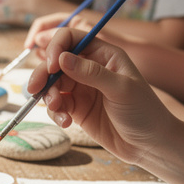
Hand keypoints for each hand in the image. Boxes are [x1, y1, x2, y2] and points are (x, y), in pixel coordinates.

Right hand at [29, 27, 172, 163]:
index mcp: (104, 54)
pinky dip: (54, 112)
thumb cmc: (145, 112)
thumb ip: (91, 73)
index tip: (51, 66)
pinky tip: (66, 122)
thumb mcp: (121, 89)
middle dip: (43, 75)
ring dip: (48, 96)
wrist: (150, 145)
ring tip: (58, 109)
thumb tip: (62, 58)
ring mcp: (81, 88)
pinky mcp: (76, 108)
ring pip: (51, 84)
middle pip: (55, 62)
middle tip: (34, 89)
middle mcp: (89, 68)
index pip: (71, 39)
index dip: (56, 48)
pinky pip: (55, 105)